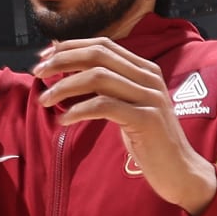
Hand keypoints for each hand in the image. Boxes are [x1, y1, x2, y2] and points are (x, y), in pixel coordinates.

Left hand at [33, 39, 216, 215]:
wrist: (179, 170)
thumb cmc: (147, 139)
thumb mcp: (127, 106)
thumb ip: (107, 88)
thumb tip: (67, 74)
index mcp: (144, 70)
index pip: (103, 45)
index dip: (70, 46)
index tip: (44, 55)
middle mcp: (149, 78)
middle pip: (98, 55)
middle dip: (62, 60)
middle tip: (37, 73)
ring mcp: (150, 98)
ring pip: (98, 78)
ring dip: (64, 86)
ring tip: (44, 101)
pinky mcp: (146, 120)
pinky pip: (104, 106)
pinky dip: (78, 110)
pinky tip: (64, 119)